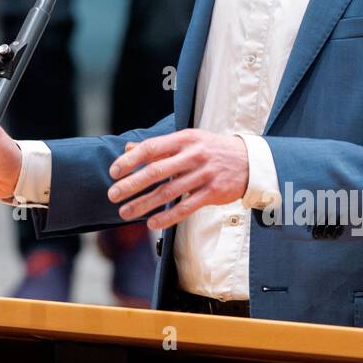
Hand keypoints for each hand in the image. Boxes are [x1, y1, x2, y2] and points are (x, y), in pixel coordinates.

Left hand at [105, 129, 248, 229]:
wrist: (250, 161)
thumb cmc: (211, 149)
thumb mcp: (187, 140)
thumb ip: (159, 146)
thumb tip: (128, 149)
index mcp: (184, 139)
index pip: (151, 148)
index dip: (130, 160)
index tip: (113, 172)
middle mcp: (193, 155)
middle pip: (156, 171)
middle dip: (131, 184)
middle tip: (112, 195)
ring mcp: (203, 175)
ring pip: (168, 192)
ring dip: (144, 204)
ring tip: (126, 212)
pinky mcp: (212, 193)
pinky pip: (186, 207)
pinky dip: (168, 217)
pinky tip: (152, 223)